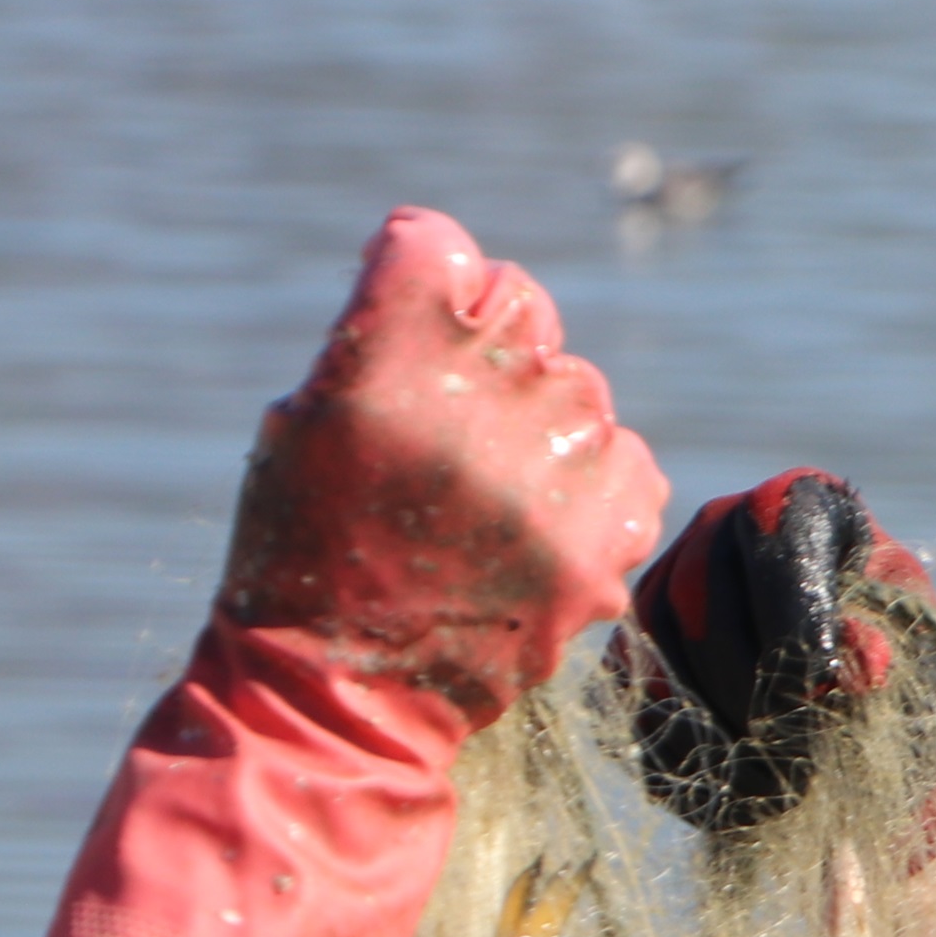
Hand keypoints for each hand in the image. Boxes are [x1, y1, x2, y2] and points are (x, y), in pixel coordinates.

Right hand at [216, 207, 669, 730]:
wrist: (345, 692)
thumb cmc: (306, 548)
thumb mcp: (304, 422)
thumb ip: (381, 341)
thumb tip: (464, 283)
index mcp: (386, 357)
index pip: (439, 244)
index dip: (431, 278)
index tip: (422, 315)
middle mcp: (479, 398)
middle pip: (526, 305)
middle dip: (492, 349)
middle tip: (452, 424)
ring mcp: (551, 470)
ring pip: (583, 389)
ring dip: (543, 426)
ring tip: (485, 495)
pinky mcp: (601, 540)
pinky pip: (631, 462)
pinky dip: (593, 486)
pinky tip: (535, 528)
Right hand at [624, 469, 935, 834]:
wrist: (869, 711)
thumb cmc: (907, 668)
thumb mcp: (923, 656)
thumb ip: (895, 654)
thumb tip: (866, 665)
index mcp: (802, 505)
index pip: (777, 543)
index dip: (794, 623)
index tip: (823, 693)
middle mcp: (719, 526)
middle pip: (704, 604)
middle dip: (753, 693)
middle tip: (801, 758)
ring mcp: (666, 581)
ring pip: (661, 655)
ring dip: (717, 731)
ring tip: (779, 785)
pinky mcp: (636, 645)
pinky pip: (633, 697)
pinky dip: (685, 752)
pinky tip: (737, 790)